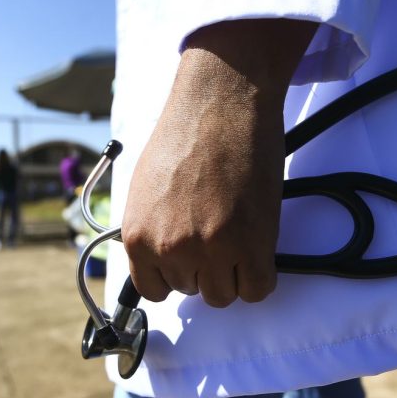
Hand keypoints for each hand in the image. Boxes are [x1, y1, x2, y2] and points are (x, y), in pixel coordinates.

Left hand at [122, 19, 316, 306]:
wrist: (221, 102)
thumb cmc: (183, 136)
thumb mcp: (145, 189)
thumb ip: (149, 229)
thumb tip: (159, 256)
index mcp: (138, 237)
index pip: (155, 290)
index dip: (175, 275)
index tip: (188, 260)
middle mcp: (170, 249)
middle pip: (192, 291)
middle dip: (204, 268)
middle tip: (217, 234)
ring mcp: (211, 249)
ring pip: (223, 295)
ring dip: (231, 272)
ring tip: (237, 237)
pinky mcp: (251, 244)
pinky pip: (256, 289)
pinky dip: (258, 275)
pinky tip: (257, 249)